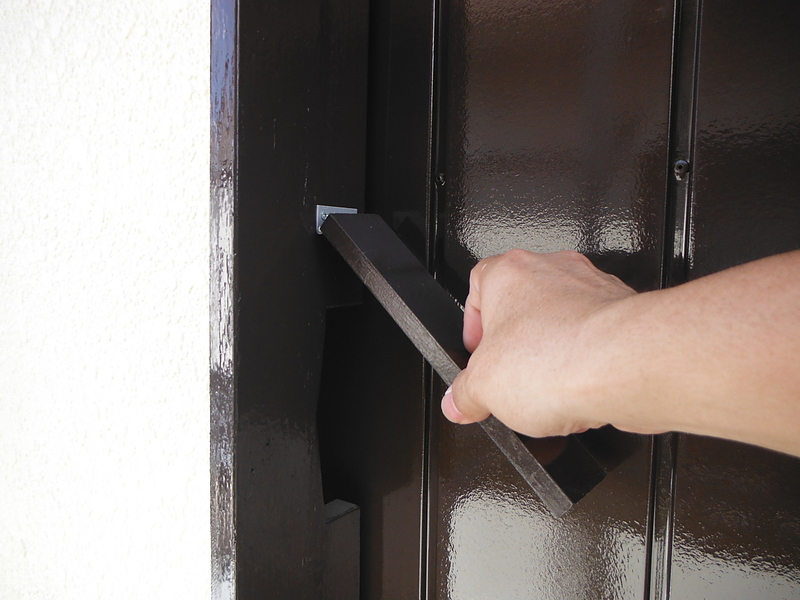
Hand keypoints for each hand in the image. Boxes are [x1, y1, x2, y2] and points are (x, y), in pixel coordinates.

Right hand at [441, 249, 636, 437]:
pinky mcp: (625, 316)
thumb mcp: (483, 388)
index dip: (473, 326)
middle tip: (508, 378)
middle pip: (522, 306)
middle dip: (514, 346)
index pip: (476, 286)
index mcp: (508, 272)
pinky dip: (587, 364)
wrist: (626, 367)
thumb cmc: (560, 357)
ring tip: (547, 391)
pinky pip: (596, 339)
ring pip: (563, 321)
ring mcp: (593, 289)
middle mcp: (553, 270)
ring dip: (553, 355)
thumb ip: (464, 394)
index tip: (476, 355)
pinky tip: (580, 394)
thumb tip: (458, 401)